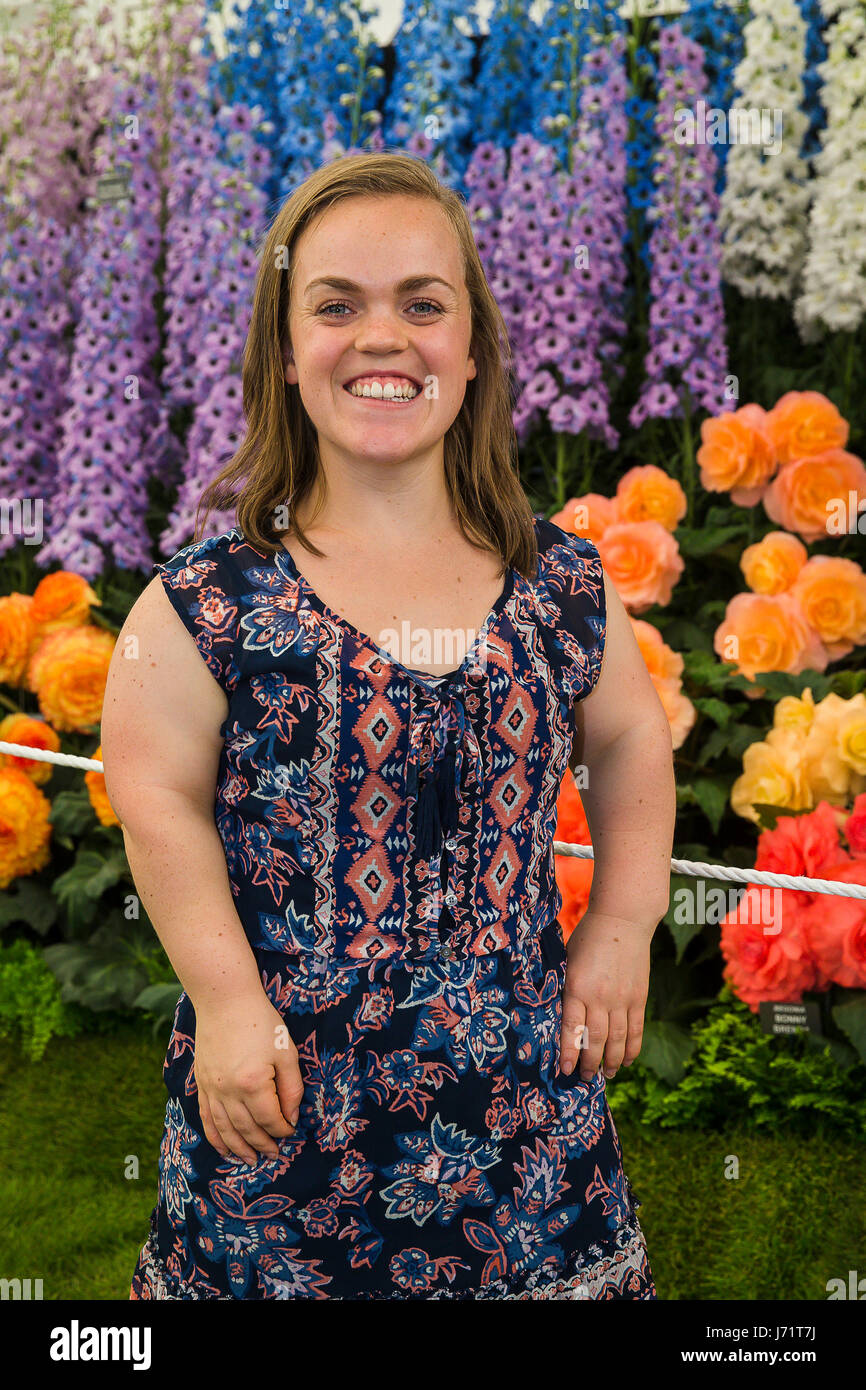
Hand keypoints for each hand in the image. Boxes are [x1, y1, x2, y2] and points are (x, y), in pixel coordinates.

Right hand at [192, 989, 302, 1163]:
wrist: (225, 1000)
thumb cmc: (261, 1022)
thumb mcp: (286, 1052)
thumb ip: (291, 1088)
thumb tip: (291, 1117)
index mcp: (253, 1083)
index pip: (270, 1119)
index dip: (283, 1129)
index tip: (292, 1131)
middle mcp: (228, 1091)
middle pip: (247, 1129)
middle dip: (263, 1144)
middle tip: (274, 1156)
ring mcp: (211, 1088)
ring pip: (224, 1129)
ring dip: (238, 1148)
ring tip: (251, 1161)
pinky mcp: (201, 1083)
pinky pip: (206, 1118)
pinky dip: (215, 1137)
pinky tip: (223, 1148)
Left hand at [558, 910, 652, 1082]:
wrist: (623, 919)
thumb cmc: (588, 937)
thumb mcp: (568, 960)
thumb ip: (566, 988)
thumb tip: (560, 1016)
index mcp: (577, 986)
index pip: (572, 1028)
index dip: (569, 1052)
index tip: (565, 1070)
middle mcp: (600, 997)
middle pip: (597, 1040)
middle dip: (590, 1063)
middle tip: (585, 1078)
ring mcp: (623, 999)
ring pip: (618, 1040)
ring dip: (612, 1061)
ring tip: (607, 1074)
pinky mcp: (639, 997)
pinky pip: (636, 1029)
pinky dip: (632, 1049)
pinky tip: (627, 1061)